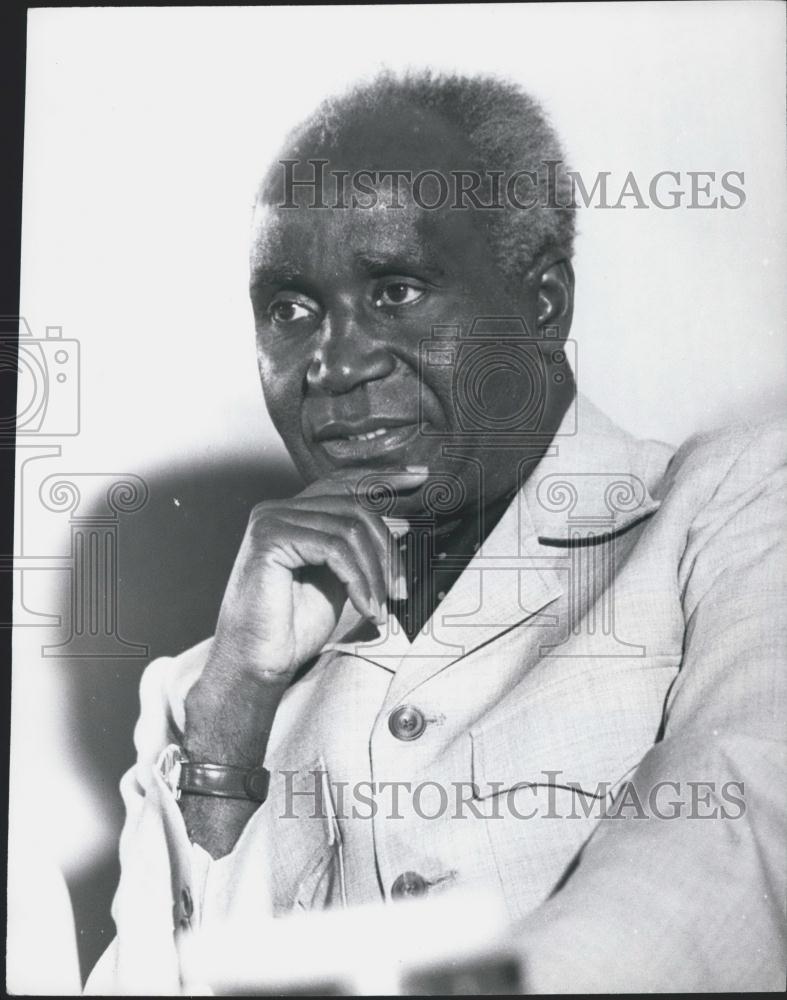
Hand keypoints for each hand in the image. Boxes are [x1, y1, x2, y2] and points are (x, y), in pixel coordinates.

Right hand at [204, 465, 427, 685]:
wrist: (258, 663)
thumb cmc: (294, 627)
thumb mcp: (338, 578)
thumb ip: (359, 549)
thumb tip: (401, 525)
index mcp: (293, 514)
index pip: (343, 483)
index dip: (383, 477)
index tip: (419, 477)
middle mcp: (278, 509)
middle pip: (354, 507)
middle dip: (386, 550)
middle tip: (401, 591)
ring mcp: (271, 520)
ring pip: (349, 529)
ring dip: (375, 573)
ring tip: (381, 608)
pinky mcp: (269, 538)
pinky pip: (334, 548)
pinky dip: (358, 579)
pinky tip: (365, 607)